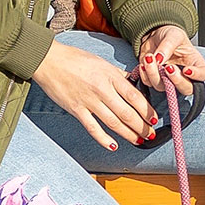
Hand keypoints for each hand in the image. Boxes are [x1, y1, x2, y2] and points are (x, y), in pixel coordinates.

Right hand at [31, 40, 159, 150]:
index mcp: (111, 76)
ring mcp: (89, 101)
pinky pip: (93, 128)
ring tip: (138, 140)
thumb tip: (132, 82)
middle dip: (142, 126)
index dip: (147, 110)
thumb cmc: (75, 58)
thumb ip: (117, 74)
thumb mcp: (102, 62)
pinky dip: (104, 139)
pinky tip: (113, 146)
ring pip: (113, 123)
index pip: (134, 97)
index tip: (154, 118)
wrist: (50, 61)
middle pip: (127, 113)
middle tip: (151, 134)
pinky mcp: (76, 110)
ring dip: (128, 134)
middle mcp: (102, 89)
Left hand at [136, 25, 204, 89]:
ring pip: (164, 88)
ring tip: (149, 58)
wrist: (154, 35)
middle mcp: (184, 75)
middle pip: (186, 88)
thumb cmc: (170, 35)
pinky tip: (143, 63)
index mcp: (195, 62)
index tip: (187, 70)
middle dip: (176, 80)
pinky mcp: (155, 80)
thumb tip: (160, 59)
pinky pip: (149, 84)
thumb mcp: (173, 35)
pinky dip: (145, 75)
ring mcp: (169, 80)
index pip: (204, 74)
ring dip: (154, 75)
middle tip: (168, 67)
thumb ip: (168, 45)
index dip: (198, 76)